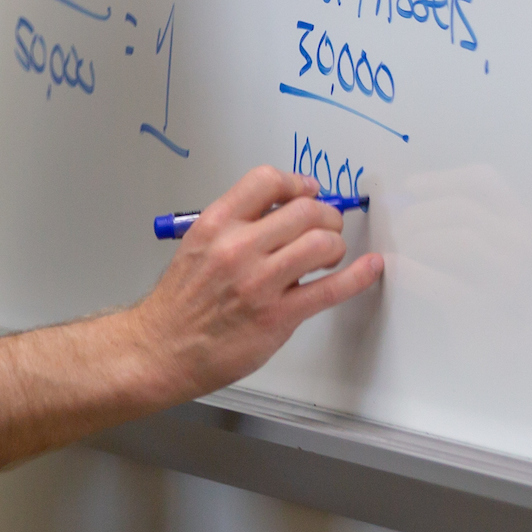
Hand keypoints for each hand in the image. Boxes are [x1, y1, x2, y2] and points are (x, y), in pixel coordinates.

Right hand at [128, 166, 385, 400]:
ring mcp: (260, 283)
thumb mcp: (198, 246)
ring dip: (335, 243)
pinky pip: (330, 289)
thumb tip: (284, 211)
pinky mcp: (278, 316)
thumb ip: (236, 225)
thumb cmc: (181, 303)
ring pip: (322, 243)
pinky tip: (370, 268)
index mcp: (216, 225)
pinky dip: (358, 276)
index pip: (267, 181)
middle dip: (326, 215)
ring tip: (329, 254)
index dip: (297, 183)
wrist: (162, 350)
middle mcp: (238, 248)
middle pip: (304, 210)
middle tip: (327, 226)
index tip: (309, 191)